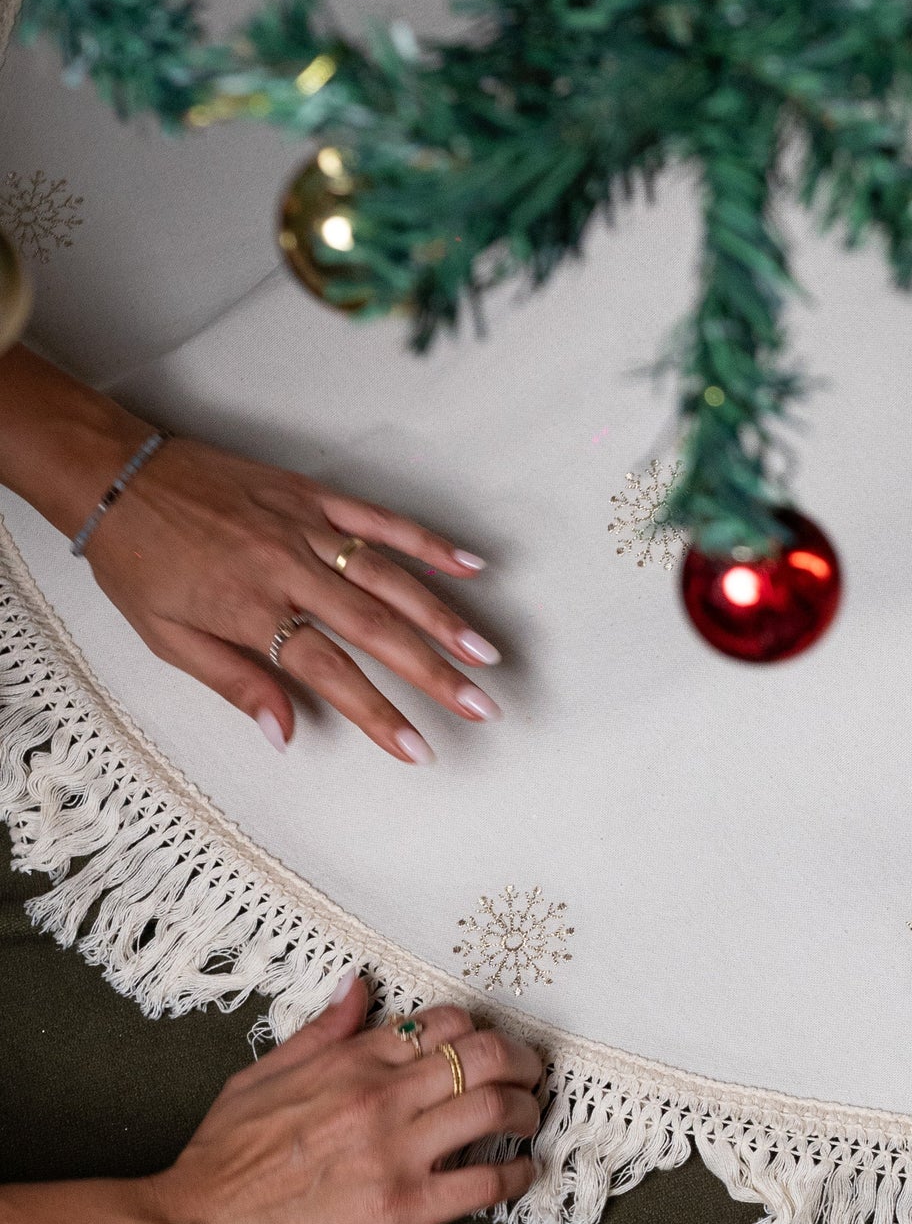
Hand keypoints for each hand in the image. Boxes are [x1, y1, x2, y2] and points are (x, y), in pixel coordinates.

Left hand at [88, 430, 503, 764]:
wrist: (114, 475)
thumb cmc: (137, 561)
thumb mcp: (167, 638)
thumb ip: (234, 684)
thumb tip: (284, 734)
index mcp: (251, 610)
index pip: (330, 673)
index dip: (378, 715)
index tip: (417, 749)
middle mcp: (286, 569)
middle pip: (376, 629)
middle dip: (435, 673)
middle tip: (482, 706)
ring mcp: (303, 527)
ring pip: (388, 577)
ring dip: (443, 617)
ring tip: (485, 653)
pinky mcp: (310, 495)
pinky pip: (378, 518)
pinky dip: (426, 542)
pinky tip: (468, 565)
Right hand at [145, 979, 542, 1223]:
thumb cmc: (220, 1160)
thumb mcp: (261, 1076)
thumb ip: (321, 1033)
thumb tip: (360, 988)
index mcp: (349, 1063)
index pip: (443, 1025)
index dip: (481, 1032)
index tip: (490, 1048)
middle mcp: (380, 1098)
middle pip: (485, 1058)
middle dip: (523, 1062)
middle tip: (531, 1077)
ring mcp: (395, 1152)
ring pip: (496, 1110)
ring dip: (526, 1112)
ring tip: (528, 1120)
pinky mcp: (403, 1208)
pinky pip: (485, 1183)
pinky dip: (516, 1176)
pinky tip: (521, 1174)